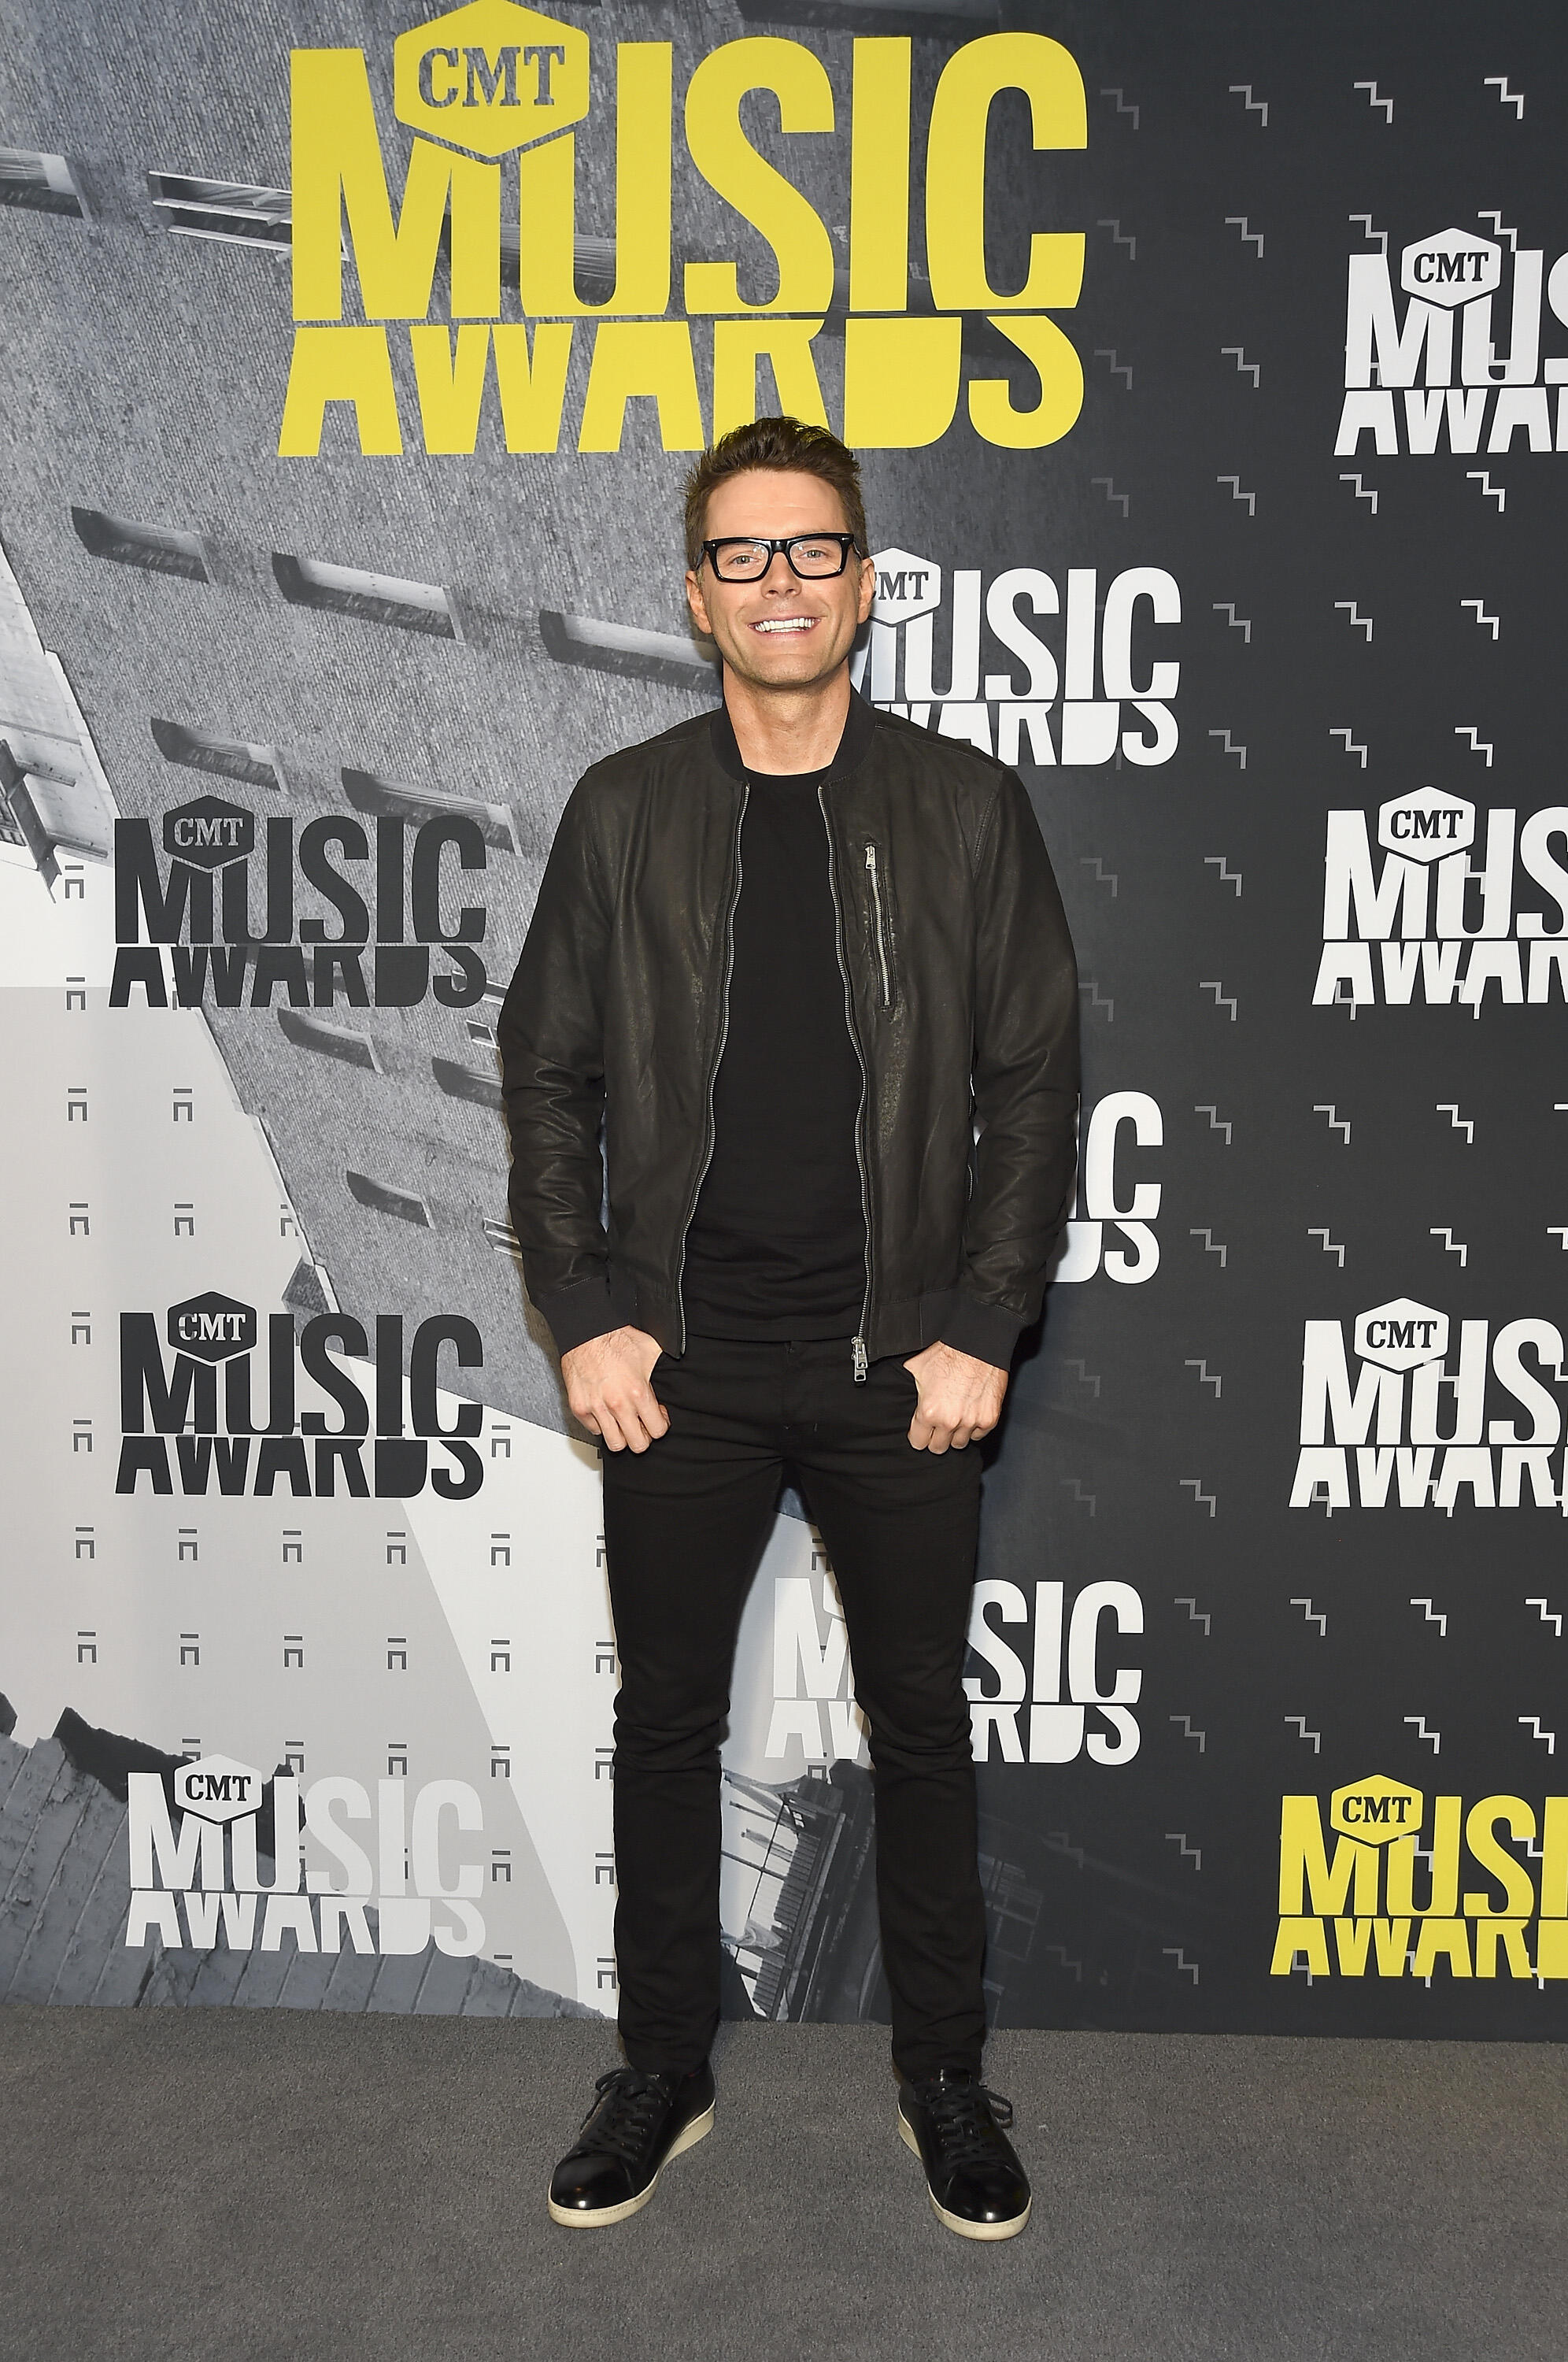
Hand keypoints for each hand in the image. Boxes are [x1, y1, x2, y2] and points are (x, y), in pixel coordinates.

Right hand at [561, 1327, 669, 1452]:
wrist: (586, 1332)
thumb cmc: (615, 1338)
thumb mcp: (651, 1351)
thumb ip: (664, 1369)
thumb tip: (679, 1373)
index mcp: (638, 1392)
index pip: (657, 1431)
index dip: (660, 1425)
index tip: (657, 1417)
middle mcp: (617, 1404)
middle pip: (637, 1444)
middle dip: (644, 1436)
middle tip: (642, 1425)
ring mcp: (596, 1408)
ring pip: (614, 1443)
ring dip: (623, 1436)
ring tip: (624, 1423)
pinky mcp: (580, 1408)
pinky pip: (595, 1430)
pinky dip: (602, 1425)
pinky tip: (607, 1413)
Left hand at [903, 1340, 1006, 1453]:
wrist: (977, 1344)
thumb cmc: (949, 1353)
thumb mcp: (916, 1369)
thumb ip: (908, 1389)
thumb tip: (896, 1391)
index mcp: (929, 1412)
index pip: (918, 1443)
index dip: (919, 1436)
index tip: (922, 1431)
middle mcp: (950, 1421)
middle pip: (938, 1448)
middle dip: (936, 1437)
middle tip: (938, 1425)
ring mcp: (971, 1422)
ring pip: (959, 1444)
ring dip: (955, 1434)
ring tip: (954, 1419)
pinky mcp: (989, 1419)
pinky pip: (979, 1436)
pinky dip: (974, 1429)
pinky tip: (969, 1416)